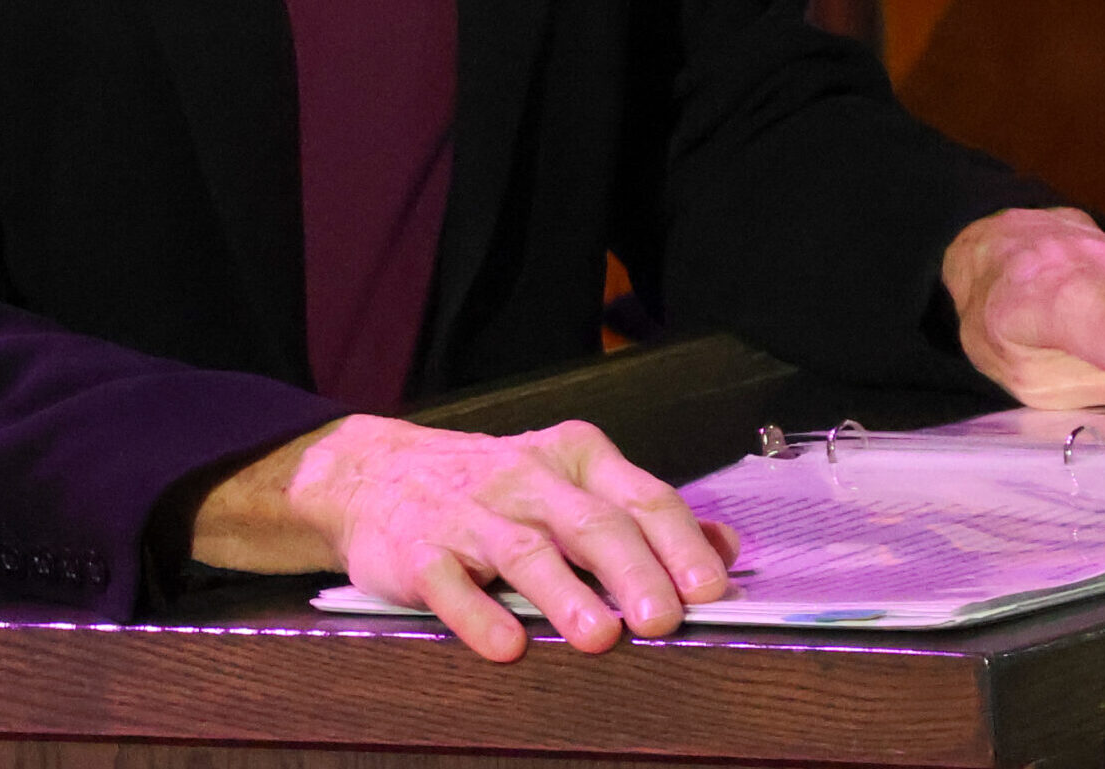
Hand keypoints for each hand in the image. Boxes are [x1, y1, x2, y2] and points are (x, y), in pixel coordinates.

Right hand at [193, 415, 735, 659]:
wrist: (378, 474)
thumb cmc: (496, 489)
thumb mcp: (575, 485)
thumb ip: (647, 515)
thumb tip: (726, 548)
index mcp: (576, 458)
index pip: (641, 495)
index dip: (679, 544)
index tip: (712, 590)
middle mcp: (527, 479)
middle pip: (591, 523)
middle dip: (632, 571)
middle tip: (665, 620)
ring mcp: (471, 514)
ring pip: (525, 551)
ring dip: (564, 594)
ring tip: (598, 638)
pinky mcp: (420, 552)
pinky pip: (451, 584)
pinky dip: (479, 615)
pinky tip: (507, 645)